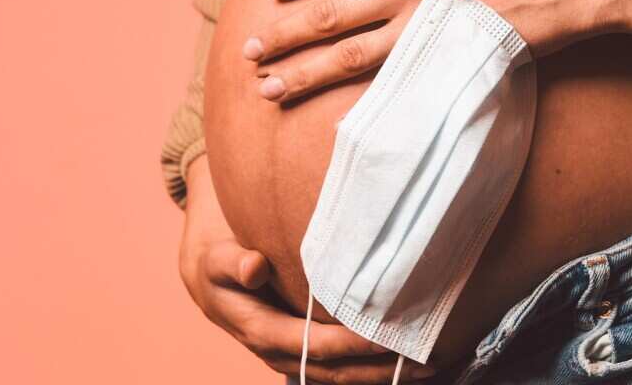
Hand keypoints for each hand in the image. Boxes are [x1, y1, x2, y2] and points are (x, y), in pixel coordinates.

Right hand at [179, 156, 435, 381]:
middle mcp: (279, 351)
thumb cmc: (217, 261)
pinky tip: (402, 359)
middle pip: (336, 371)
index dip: (353, 344)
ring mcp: (293, 355)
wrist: (206, 275)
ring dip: (381, 373)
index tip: (389, 337)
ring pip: (342, 375)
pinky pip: (339, 367)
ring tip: (426, 367)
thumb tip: (253, 267)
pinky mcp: (304, 350)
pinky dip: (370, 366)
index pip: (316, 344)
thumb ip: (232, 262)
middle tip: (425, 361)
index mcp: (261, 330)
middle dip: (379, 368)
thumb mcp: (216, 258)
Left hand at [241, 0, 631, 102]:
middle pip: (332, 13)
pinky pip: (393, 82)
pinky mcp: (451, 59)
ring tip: (268, 87)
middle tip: (248, 50)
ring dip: (305, 72)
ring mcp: (429, 26)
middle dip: (285, 33)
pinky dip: (357, 98)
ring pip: (350, 54)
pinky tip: (332, 113)